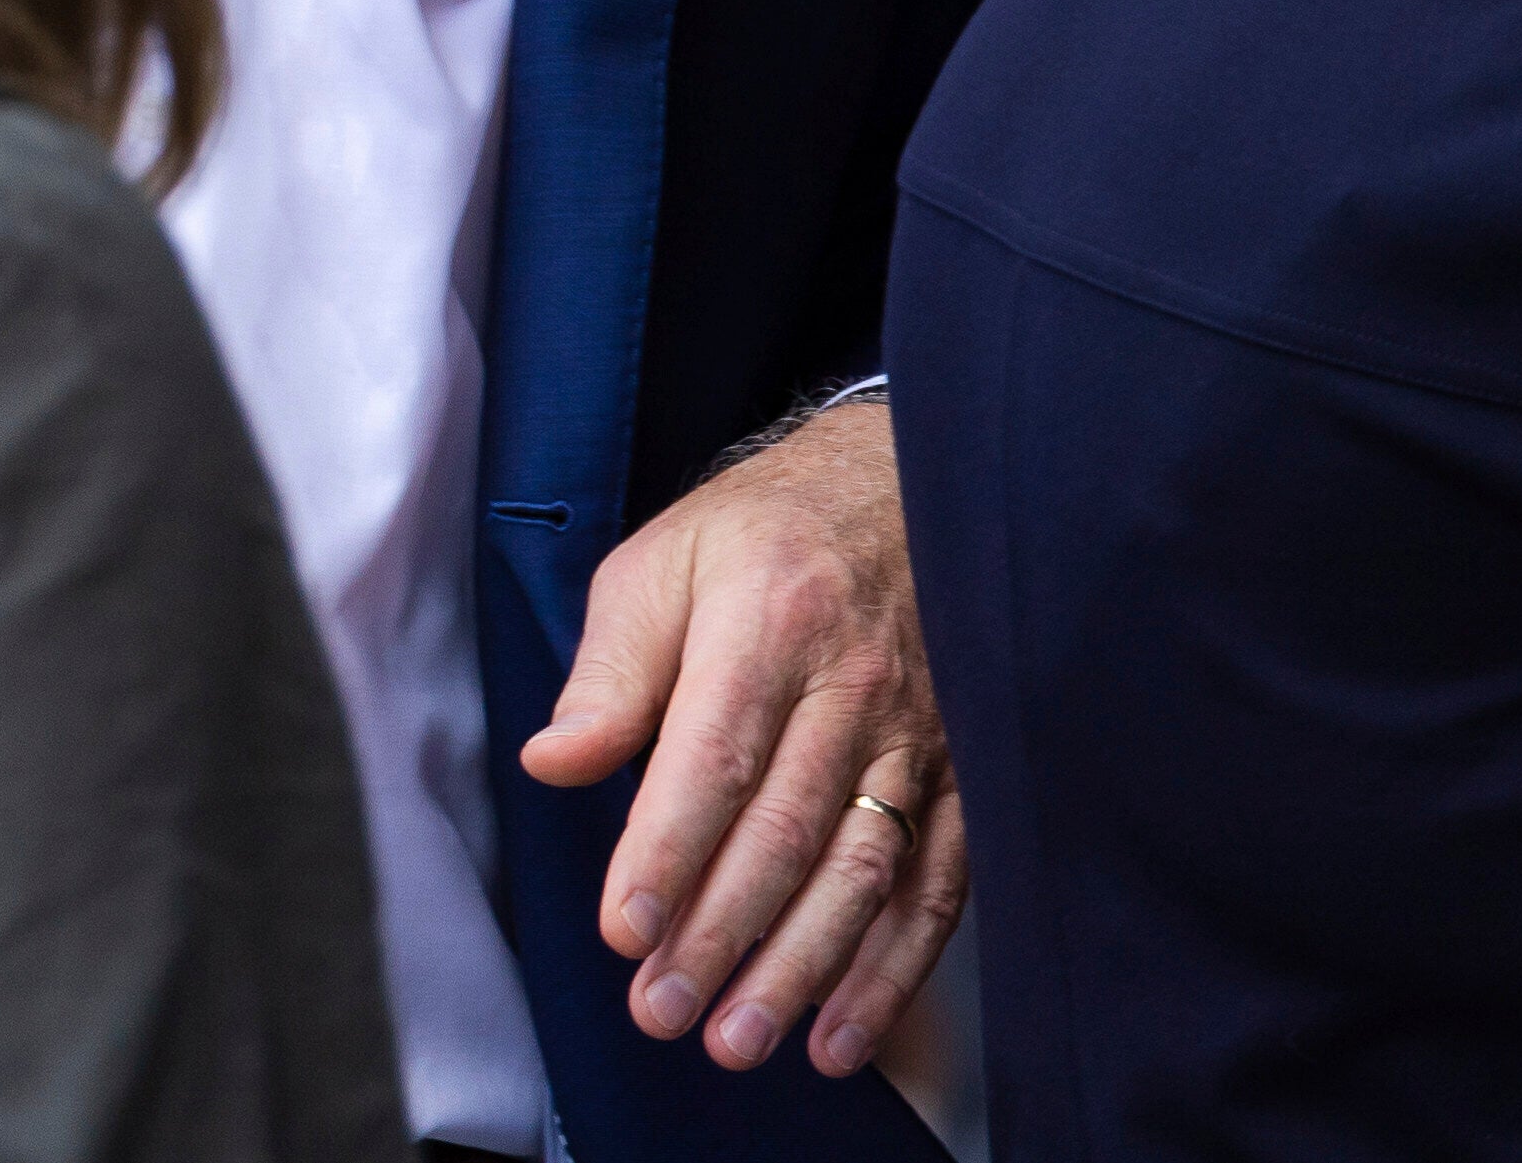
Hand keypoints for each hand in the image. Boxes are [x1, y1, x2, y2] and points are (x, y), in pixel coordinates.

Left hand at [514, 396, 966, 1077]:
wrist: (914, 483)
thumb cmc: (767, 533)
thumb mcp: (664, 559)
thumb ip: (609, 669)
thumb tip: (554, 764)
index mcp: (770, 620)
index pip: (714, 757)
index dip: (669, 852)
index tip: (626, 931)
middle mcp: (854, 682)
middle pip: (786, 831)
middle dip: (721, 935)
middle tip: (662, 1012)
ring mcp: (923, 733)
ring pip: (862, 870)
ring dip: (801, 968)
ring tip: (739, 1039)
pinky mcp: (967, 772)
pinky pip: (936, 884)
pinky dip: (892, 969)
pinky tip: (839, 1032)